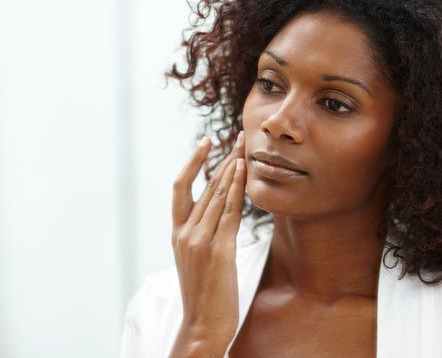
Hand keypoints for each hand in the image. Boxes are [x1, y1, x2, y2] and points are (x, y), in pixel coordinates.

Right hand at [169, 131, 246, 356]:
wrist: (203, 324)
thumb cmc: (205, 294)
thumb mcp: (198, 259)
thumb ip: (203, 235)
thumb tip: (218, 214)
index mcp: (177, 234)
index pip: (180, 188)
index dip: (192, 163)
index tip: (206, 143)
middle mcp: (185, 233)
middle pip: (204, 185)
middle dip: (222, 158)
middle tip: (237, 137)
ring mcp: (200, 240)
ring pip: (217, 194)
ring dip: (232, 168)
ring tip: (244, 147)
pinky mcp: (218, 250)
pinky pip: (229, 212)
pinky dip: (236, 189)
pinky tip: (243, 171)